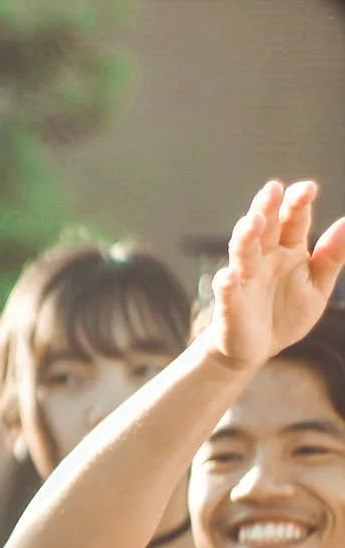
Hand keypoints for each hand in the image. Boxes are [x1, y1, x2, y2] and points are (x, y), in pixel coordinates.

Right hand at [204, 180, 344, 371]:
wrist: (258, 348)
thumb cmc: (286, 313)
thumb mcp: (318, 286)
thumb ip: (331, 256)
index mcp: (287, 251)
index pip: (292, 221)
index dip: (297, 204)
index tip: (307, 188)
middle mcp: (263, 259)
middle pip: (264, 229)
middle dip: (266, 208)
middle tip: (272, 188)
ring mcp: (244, 279)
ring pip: (242, 253)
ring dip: (245, 238)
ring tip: (252, 222)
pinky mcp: (230, 304)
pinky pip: (227, 292)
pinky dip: (226, 284)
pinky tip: (229, 277)